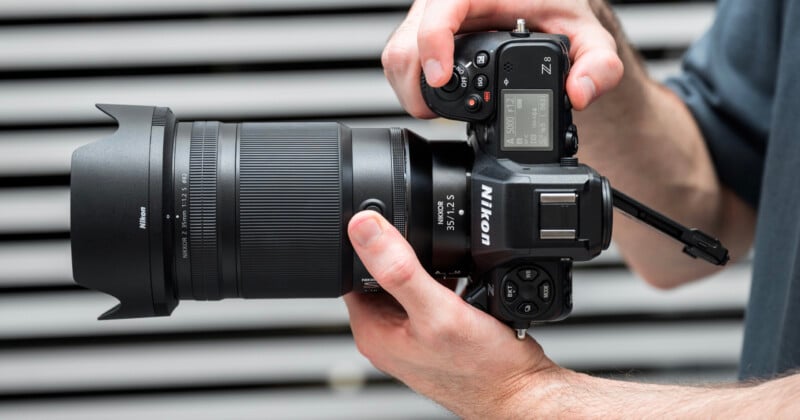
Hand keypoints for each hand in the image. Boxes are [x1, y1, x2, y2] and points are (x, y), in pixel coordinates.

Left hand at [344, 211, 558, 417]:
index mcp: (372, 331)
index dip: (367, 244)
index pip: (352, 271)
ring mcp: (413, 336)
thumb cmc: (480, 369)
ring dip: (428, 270)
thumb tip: (363, 227)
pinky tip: (464, 287)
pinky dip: (446, 284)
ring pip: (410, 283)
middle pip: (382, 274)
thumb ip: (399, 269)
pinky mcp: (436, 334)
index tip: (389, 224)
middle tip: (430, 252)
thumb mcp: (436, 310)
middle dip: (403, 256)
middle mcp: (388, 335)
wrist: (520, 392)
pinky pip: (432, 296)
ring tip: (452, 277)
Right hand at [382, 0, 622, 116]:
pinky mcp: (422, 35)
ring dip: (411, 91)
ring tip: (440, 110)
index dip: (432, 44)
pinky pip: (400, 62)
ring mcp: (431, 18)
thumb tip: (578, 94)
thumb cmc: (558, 11)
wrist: (545, 5)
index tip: (441, 78)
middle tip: (443, 112)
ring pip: (396, 57)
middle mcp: (450, 2)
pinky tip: (437, 97)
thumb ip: (598, 64)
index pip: (440, 9)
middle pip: (406, 44)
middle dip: (418, 88)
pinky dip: (410, 88)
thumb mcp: (587, 34)